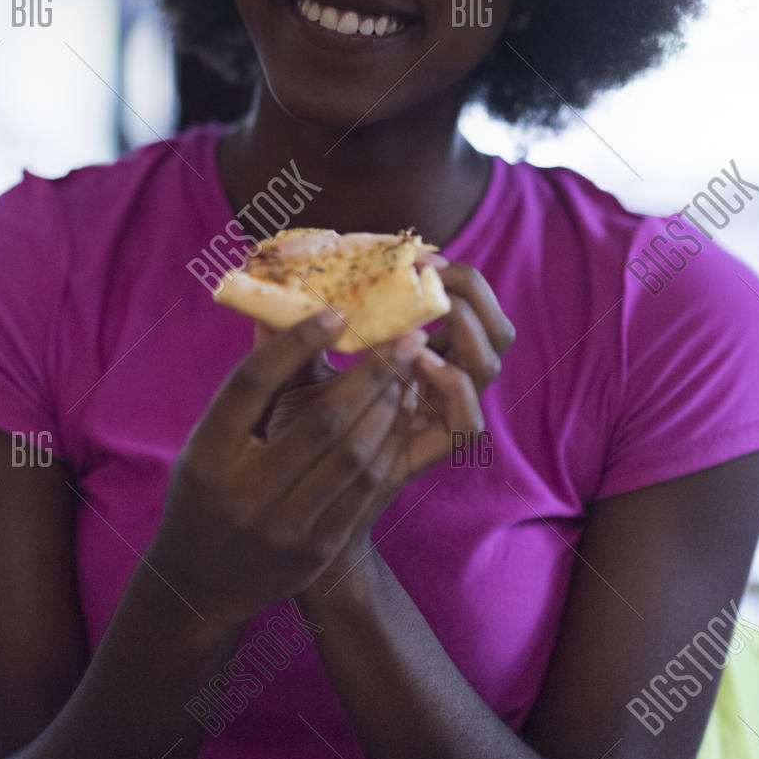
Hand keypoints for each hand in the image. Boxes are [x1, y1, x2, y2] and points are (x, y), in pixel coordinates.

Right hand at [146, 310, 434, 630]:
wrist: (199, 583)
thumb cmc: (206, 491)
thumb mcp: (209, 441)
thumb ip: (248, 387)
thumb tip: (281, 310)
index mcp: (207, 456)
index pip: (253, 384)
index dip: (296, 343)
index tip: (336, 313)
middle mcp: (243, 494)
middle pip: (319, 422)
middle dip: (371, 375)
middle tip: (404, 338)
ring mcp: (282, 528)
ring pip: (353, 457)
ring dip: (388, 408)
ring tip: (408, 372)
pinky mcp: (316, 551)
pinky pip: (364, 490)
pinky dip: (388, 446)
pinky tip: (400, 413)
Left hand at [300, 257, 515, 587]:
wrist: (284, 505)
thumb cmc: (288, 429)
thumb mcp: (290, 367)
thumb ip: (286, 327)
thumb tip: (261, 271)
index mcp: (416, 352)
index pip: (469, 303)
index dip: (459, 276)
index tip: (425, 253)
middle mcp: (437, 381)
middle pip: (498, 331)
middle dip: (475, 294)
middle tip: (435, 274)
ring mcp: (436, 417)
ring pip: (488, 368)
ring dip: (467, 332)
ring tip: (429, 312)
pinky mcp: (427, 453)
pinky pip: (467, 424)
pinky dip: (454, 389)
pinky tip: (420, 365)